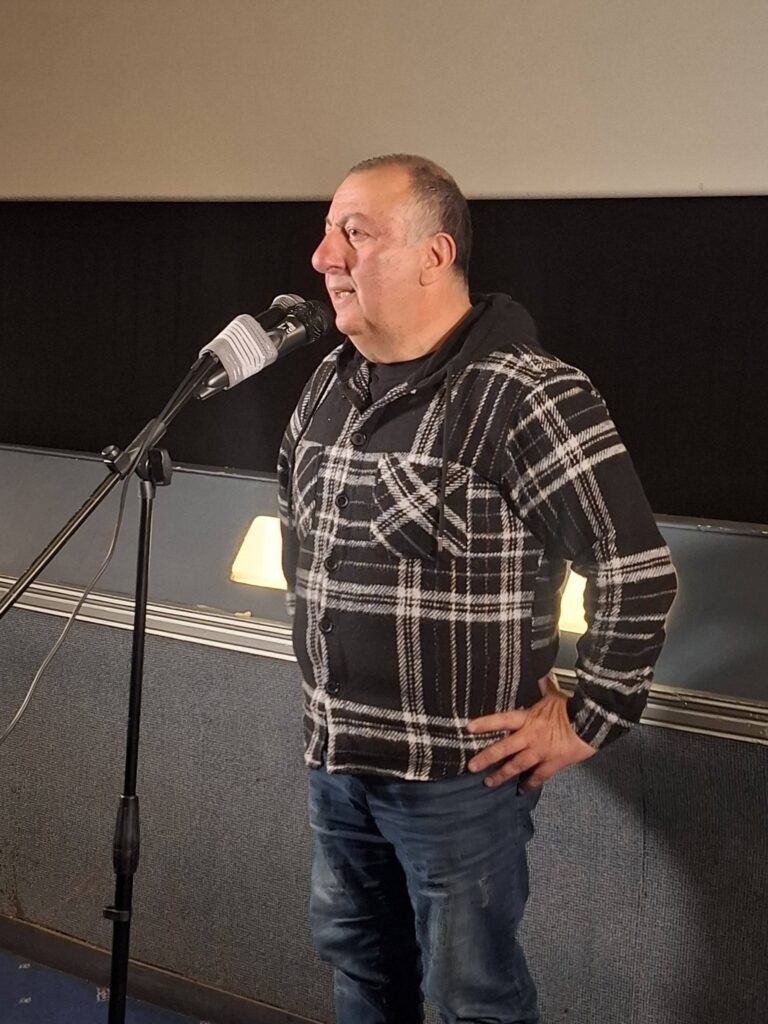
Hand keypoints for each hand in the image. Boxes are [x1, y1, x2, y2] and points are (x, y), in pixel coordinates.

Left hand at [466, 674, 596, 789]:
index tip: (467, 728)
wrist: (592, 720)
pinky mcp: (554, 763)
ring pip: (517, 766)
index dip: (484, 724)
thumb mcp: (554, 694)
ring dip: (502, 775)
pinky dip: (530, 784)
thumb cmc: (572, 705)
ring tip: (489, 783)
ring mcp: (541, 751)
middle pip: (503, 748)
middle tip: (471, 767)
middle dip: (486, 758)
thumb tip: (540, 677)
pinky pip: (538, 776)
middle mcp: (530, 736)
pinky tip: (522, 790)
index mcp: (528, 717)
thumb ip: (543, 688)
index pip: (501, 720)